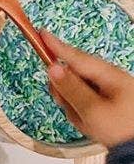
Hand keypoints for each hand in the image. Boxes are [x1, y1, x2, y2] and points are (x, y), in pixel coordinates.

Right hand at [44, 30, 133, 147]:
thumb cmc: (122, 130)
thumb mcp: (92, 110)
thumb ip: (70, 88)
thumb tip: (52, 68)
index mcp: (110, 76)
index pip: (77, 57)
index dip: (57, 46)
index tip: (41, 33)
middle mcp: (109, 80)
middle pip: (73, 75)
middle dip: (65, 90)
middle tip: (67, 104)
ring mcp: (109, 92)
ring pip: (75, 91)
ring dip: (73, 106)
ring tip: (86, 120)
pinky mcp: (107, 104)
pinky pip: (83, 103)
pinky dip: (81, 113)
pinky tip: (90, 124)